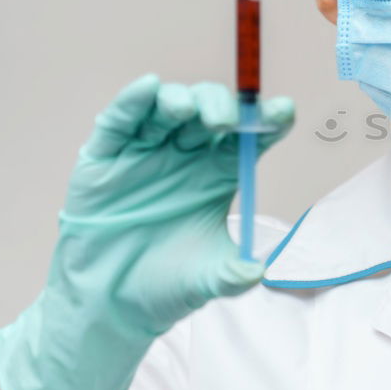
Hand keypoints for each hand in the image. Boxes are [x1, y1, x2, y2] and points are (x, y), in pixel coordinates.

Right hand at [0, 73, 294, 389]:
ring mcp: (145, 151)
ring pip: (167, 108)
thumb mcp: (207, 280)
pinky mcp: (105, 157)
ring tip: (186, 110)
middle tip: (226, 122)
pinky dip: (132, 101)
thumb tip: (257, 271)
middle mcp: (186, 155)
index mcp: (218, 173)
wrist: (110, 302)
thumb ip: (232, 274)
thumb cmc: (166, 282)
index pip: (250, 138)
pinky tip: (147, 87)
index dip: (268, 120)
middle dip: (222, 107)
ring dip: (180, 99)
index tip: (284, 111)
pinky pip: (119, 121)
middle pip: (211, 112)